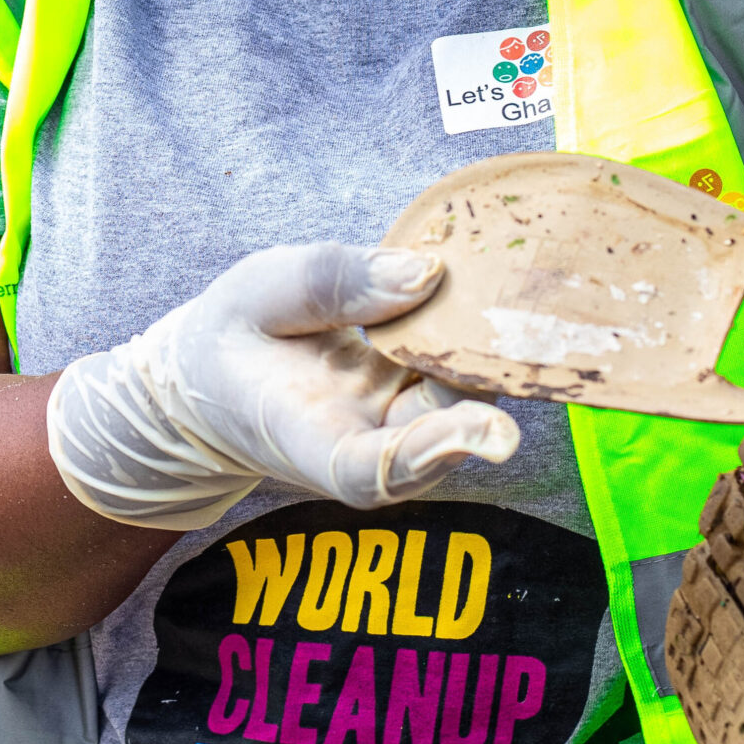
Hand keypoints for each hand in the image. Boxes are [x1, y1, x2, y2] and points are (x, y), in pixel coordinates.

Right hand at [47, 242, 520, 530]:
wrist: (214, 371)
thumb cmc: (229, 335)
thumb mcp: (258, 290)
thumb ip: (333, 283)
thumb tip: (429, 273)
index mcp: (308, 437)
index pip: (370, 470)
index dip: (432, 455)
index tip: (490, 433)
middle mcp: (365, 442)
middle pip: (437, 436)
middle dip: (485, 397)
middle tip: (529, 344)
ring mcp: (394, 420)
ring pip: (455, 397)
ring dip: (488, 355)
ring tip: (517, 297)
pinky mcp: (413, 390)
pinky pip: (452, 366)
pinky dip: (475, 332)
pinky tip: (499, 286)